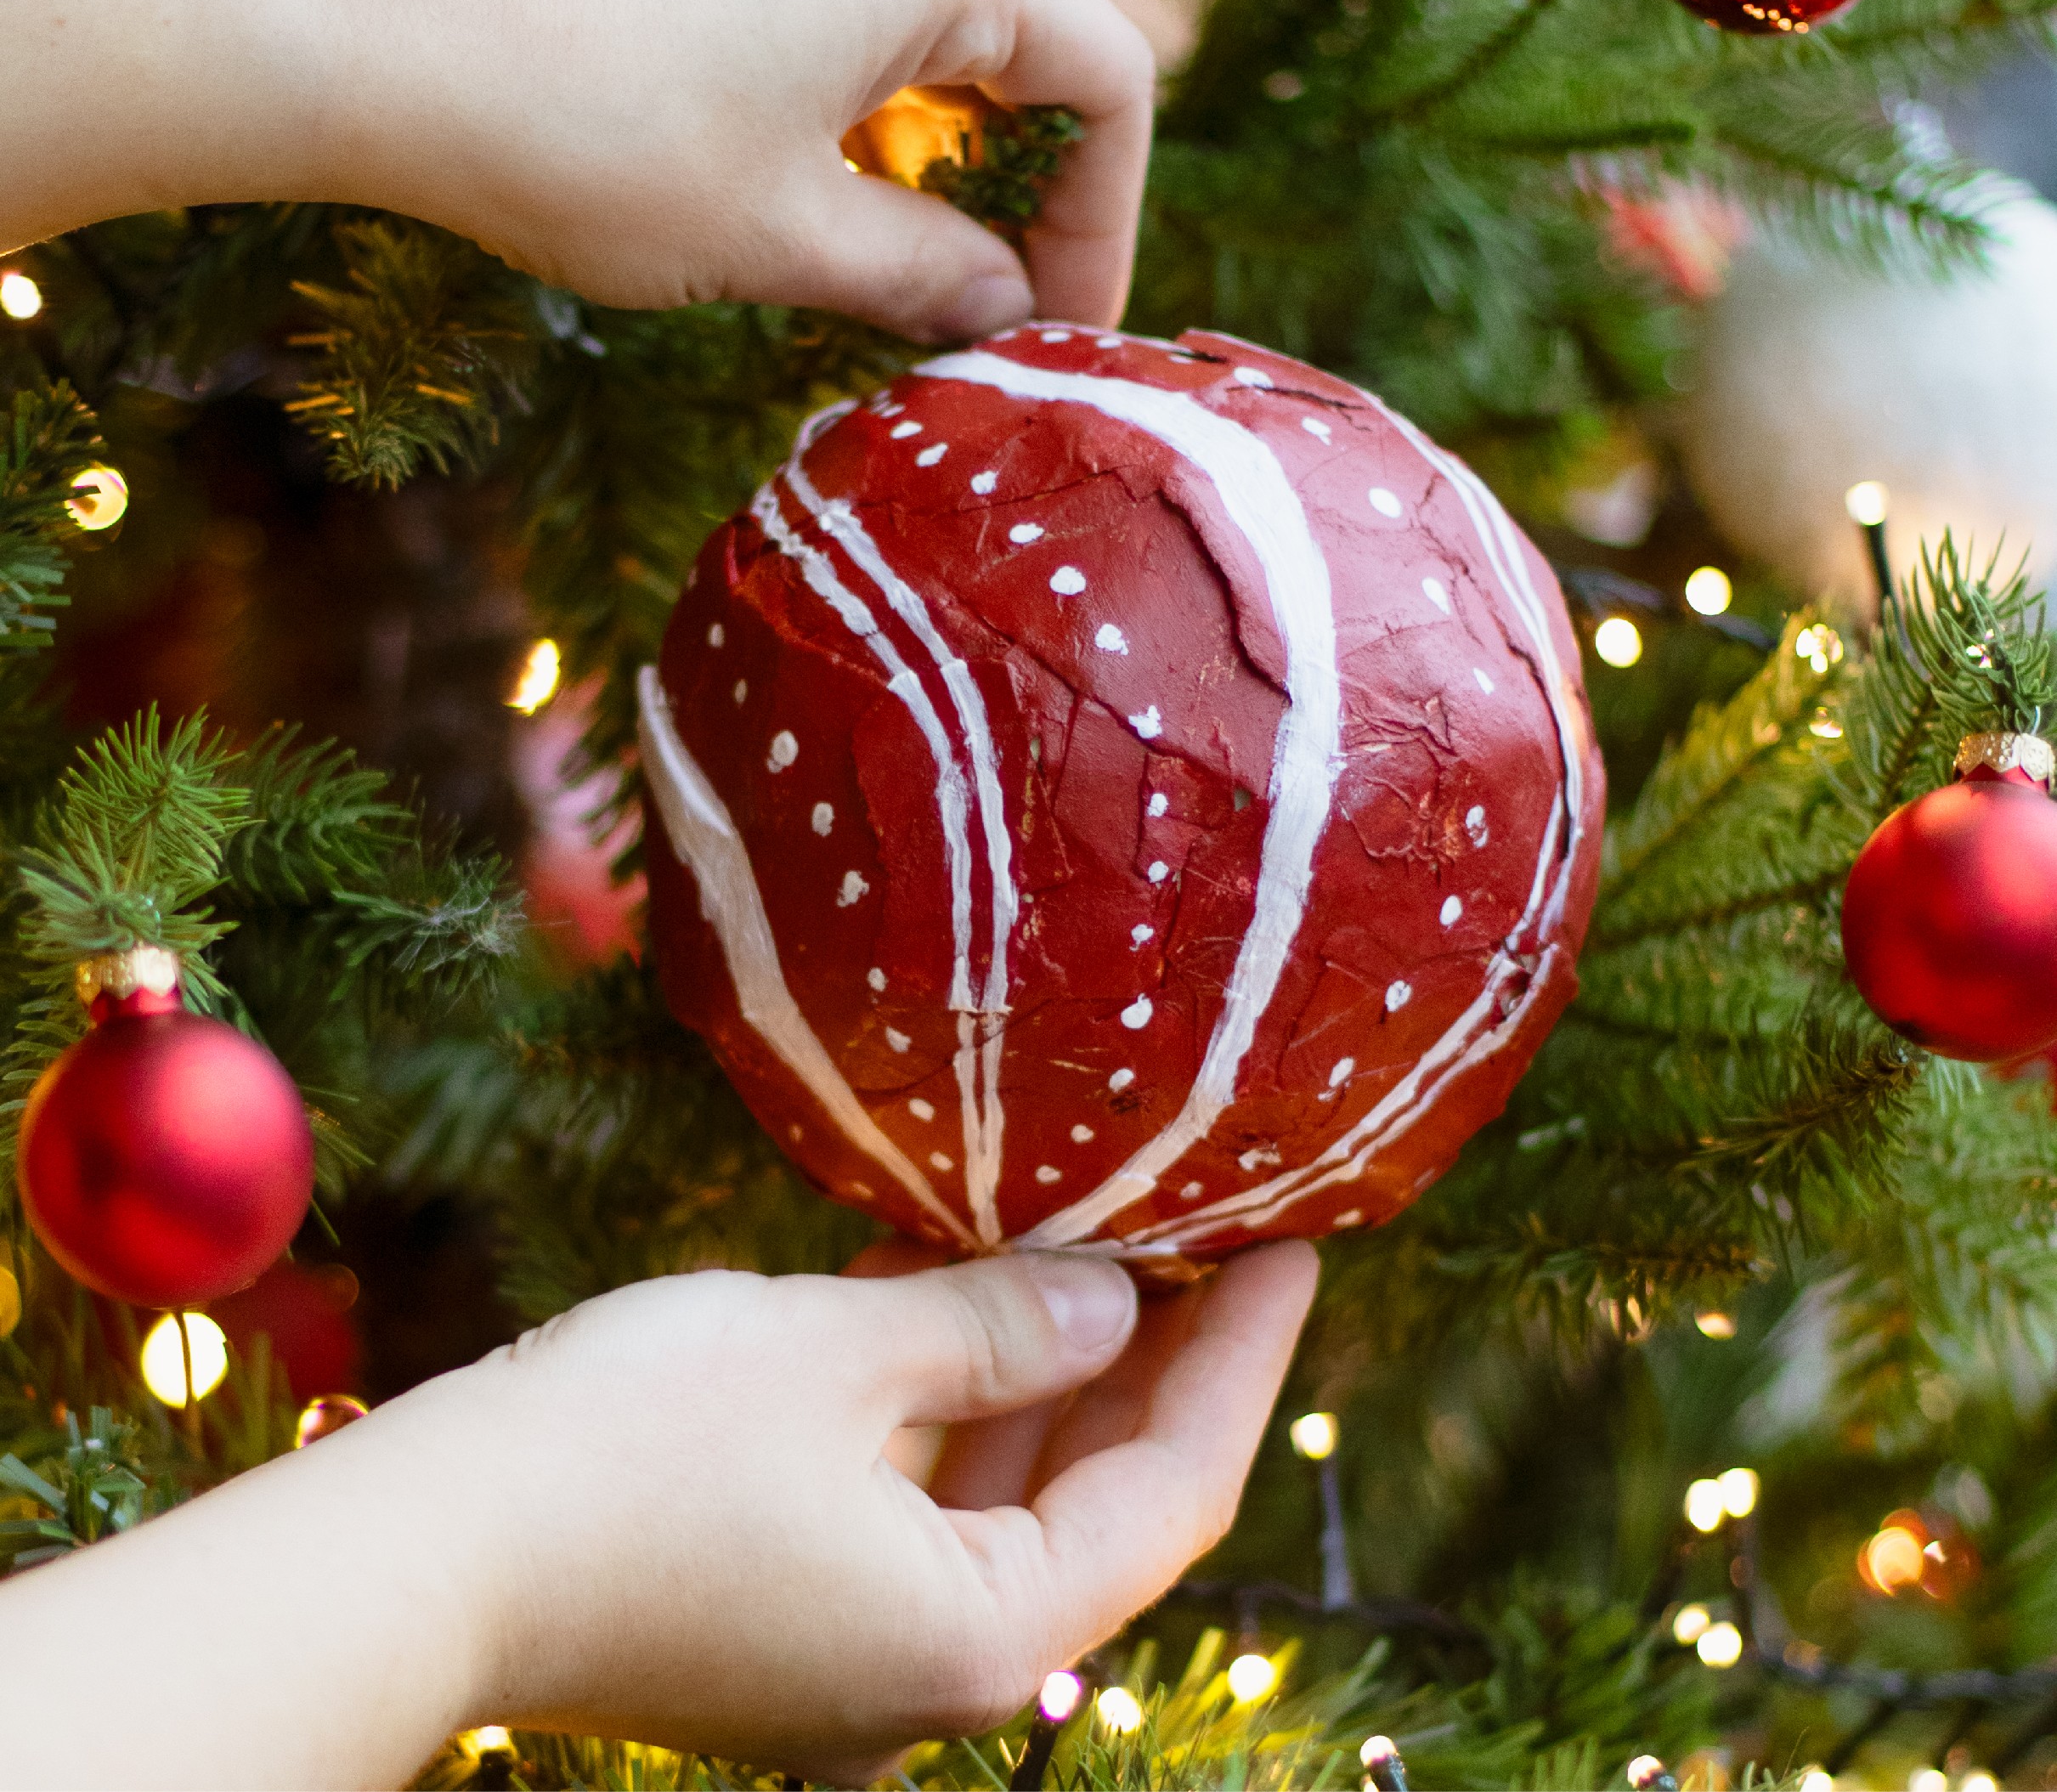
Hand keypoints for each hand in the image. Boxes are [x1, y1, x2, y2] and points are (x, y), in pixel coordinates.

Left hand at [1, 0, 1154, 342]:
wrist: (375, 38)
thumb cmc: (586, 134)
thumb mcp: (782, 234)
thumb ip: (922, 273)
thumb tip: (1003, 309)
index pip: (1106, 78)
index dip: (1104, 217)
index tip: (1056, 327)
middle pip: (1043, 49)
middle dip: (1042, 191)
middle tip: (1004, 310)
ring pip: (956, 38)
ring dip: (965, 162)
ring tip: (930, 281)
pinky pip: (867, 22)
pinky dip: (884, 121)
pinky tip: (843, 206)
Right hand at [430, 1242, 1316, 1778]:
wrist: (413, 1549)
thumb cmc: (628, 1449)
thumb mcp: (842, 1353)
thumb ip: (998, 1327)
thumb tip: (1114, 1301)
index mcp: (979, 1639)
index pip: (1171, 1493)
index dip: (1240, 1357)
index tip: (1288, 1244)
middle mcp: (931, 1672)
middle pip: (1092, 1498)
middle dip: (1150, 1357)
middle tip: (1205, 1223)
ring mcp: (854, 1650)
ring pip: (998, 1491)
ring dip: (1040, 1363)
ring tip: (1094, 1229)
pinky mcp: (786, 1608)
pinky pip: (911, 1494)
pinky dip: (946, 1395)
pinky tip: (960, 1279)